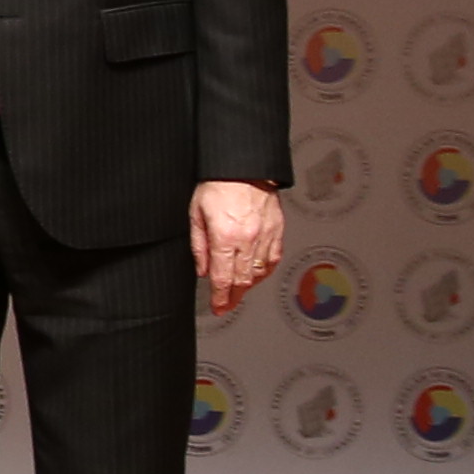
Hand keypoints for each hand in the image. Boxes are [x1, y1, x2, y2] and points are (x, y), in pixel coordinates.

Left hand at [190, 177, 286, 313]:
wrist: (243, 166)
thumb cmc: (218, 184)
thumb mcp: (196, 214)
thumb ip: (199, 246)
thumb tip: (202, 269)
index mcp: (225, 237)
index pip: (222, 278)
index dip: (220, 298)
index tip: (218, 307)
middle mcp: (247, 239)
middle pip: (243, 280)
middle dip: (234, 297)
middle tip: (227, 305)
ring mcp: (265, 235)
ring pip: (260, 272)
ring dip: (249, 285)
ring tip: (239, 290)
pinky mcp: (277, 229)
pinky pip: (274, 258)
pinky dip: (265, 270)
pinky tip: (258, 274)